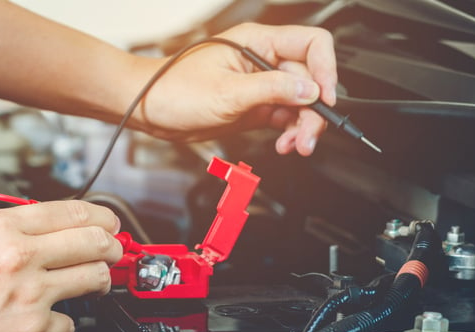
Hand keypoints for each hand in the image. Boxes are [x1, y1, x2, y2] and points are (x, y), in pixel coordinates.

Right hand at [0, 200, 122, 331]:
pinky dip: (64, 322)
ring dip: (100, 280)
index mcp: (2, 227)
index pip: (72, 211)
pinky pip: (70, 322)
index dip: (101, 216)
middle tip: (113, 251)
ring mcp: (30, 294)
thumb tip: (56, 229)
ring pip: (95, 278)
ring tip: (93, 282)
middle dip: (112, 246)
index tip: (109, 223)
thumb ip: (15, 230)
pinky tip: (50, 319)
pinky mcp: (34, 329)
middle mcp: (20, 256)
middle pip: (94, 242)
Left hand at [133, 22, 337, 155]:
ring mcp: (259, 86)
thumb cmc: (172, 89)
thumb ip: (271, 90)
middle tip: (308, 137)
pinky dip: (289, 133)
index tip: (325, 98)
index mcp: (258, 43)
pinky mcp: (253, 108)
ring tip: (296, 145)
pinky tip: (285, 144)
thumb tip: (309, 89)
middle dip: (314, 110)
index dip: (326, 70)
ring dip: (303, 126)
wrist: (148, 110)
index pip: (311, 45)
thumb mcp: (226, 92)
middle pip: (309, 79)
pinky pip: (283, 118)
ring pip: (299, 102)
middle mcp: (263, 61)